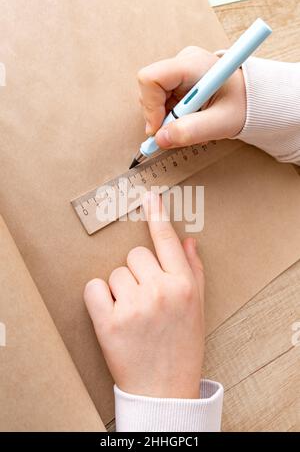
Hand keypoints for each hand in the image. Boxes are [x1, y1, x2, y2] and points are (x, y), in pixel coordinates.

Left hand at [84, 192, 204, 398]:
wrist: (164, 390)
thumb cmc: (182, 346)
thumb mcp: (198, 308)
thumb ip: (194, 271)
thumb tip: (188, 241)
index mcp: (184, 286)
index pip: (167, 241)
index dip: (157, 216)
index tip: (149, 195)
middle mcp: (160, 291)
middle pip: (134, 255)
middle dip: (137, 272)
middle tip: (144, 298)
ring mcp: (134, 307)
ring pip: (114, 273)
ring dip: (119, 289)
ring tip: (132, 314)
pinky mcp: (109, 323)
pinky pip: (93, 288)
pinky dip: (98, 298)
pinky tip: (112, 314)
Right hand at [138, 46, 245, 147]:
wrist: (252, 100)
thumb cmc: (242, 105)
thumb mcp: (221, 123)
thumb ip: (191, 131)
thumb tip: (160, 139)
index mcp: (192, 64)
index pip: (151, 78)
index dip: (150, 105)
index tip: (159, 128)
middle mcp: (181, 63)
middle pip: (149, 90)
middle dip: (158, 116)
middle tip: (178, 132)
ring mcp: (178, 72)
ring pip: (153, 99)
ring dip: (166, 119)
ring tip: (191, 125)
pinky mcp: (177, 82)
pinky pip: (161, 102)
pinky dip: (170, 117)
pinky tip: (189, 121)